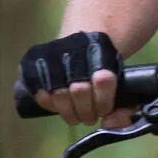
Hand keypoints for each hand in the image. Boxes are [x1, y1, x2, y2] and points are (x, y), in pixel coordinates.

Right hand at [17, 31, 134, 127]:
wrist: (83, 34)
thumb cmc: (104, 60)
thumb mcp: (120, 72)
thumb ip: (123, 100)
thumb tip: (110, 123)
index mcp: (100, 51)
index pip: (103, 81)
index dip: (104, 102)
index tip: (104, 110)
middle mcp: (74, 51)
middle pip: (79, 91)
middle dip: (86, 111)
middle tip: (89, 118)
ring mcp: (51, 55)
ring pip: (58, 94)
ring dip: (69, 113)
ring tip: (76, 116)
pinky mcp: (33, 62)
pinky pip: (39, 92)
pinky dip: (50, 105)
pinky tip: (59, 106)